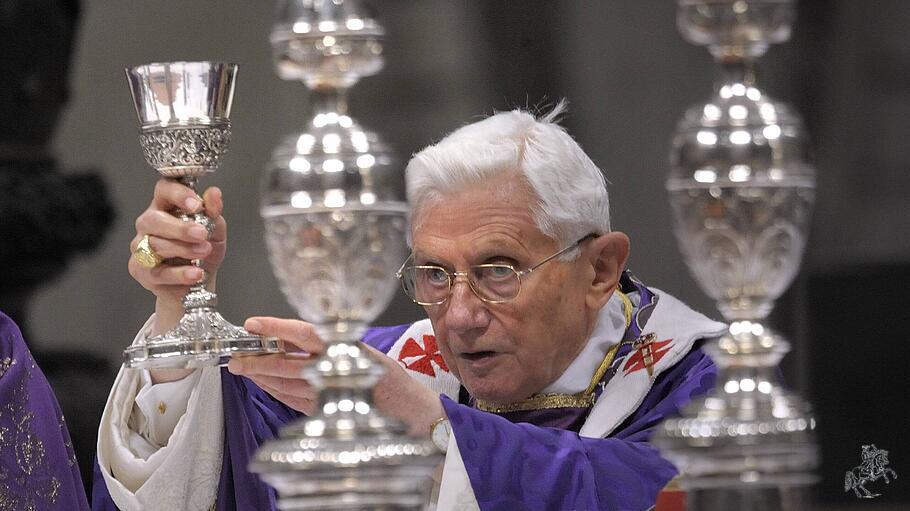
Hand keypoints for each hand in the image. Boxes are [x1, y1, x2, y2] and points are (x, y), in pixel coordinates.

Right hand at [128, 179, 226, 330]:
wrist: (199, 282)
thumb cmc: (203, 251)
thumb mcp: (215, 231)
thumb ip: (213, 213)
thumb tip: (214, 193)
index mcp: (166, 207)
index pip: (164, 189)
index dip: (178, 194)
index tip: (196, 204)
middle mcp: (148, 224)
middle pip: (154, 220)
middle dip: (180, 228)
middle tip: (202, 234)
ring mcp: (140, 247)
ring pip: (155, 245)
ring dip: (183, 250)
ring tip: (204, 252)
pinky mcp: (140, 271)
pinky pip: (158, 272)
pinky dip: (179, 274)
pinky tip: (195, 273)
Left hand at [227, 317, 444, 436]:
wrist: (412, 413)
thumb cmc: (391, 380)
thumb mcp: (367, 351)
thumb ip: (334, 344)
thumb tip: (294, 336)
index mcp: (347, 348)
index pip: (304, 333)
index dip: (276, 327)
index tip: (254, 324)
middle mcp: (337, 370)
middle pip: (288, 363)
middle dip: (258, 360)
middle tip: (237, 357)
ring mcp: (331, 394)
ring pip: (287, 384)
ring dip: (263, 378)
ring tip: (246, 370)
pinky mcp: (328, 412)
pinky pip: (295, 401)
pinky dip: (278, 393)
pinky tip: (267, 387)